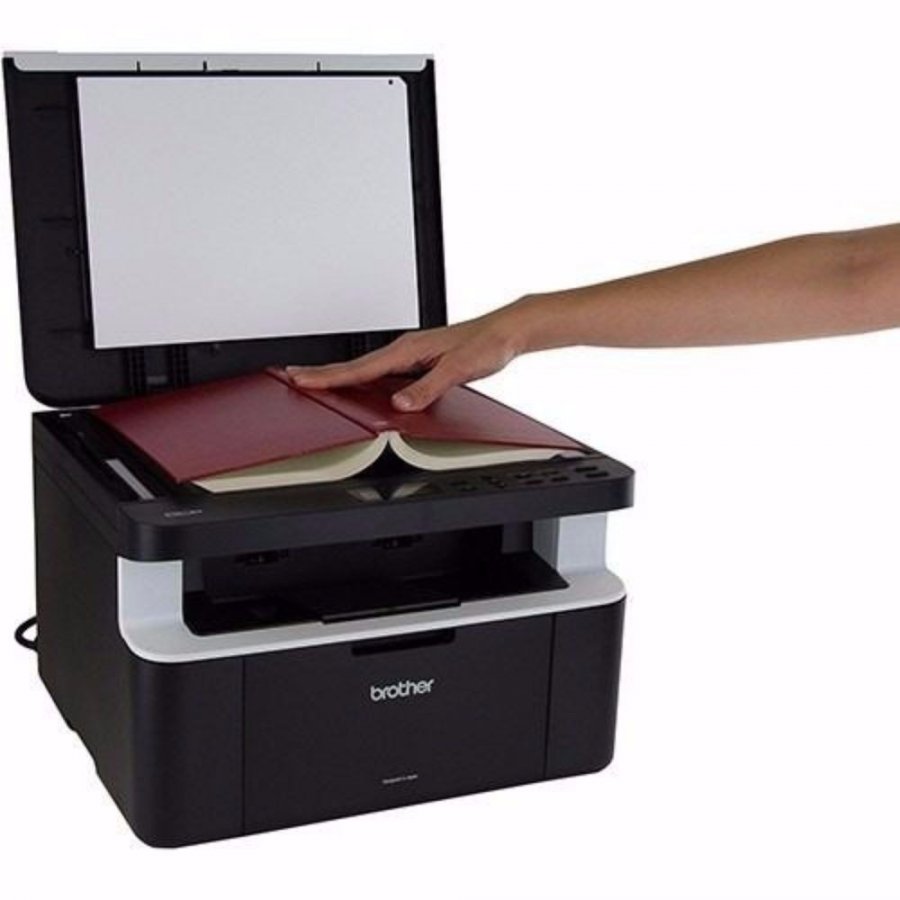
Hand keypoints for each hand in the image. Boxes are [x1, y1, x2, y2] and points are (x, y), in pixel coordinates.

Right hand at [287, 308, 526, 410]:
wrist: (506, 332)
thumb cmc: (487, 343)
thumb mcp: (458, 369)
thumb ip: (428, 388)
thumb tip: (400, 403)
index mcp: (408, 349)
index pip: (360, 368)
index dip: (329, 376)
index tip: (302, 378)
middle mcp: (405, 349)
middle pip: (355, 366)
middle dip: (323, 373)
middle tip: (292, 377)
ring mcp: (410, 354)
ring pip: (366, 367)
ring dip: (340, 374)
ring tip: (316, 381)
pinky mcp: (419, 360)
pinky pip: (382, 370)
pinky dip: (363, 376)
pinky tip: (361, 385)